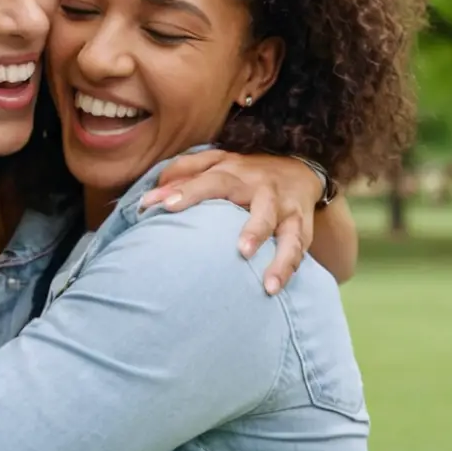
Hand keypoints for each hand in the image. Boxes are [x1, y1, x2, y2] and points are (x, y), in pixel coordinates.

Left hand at [143, 150, 323, 294]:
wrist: (300, 168)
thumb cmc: (246, 173)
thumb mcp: (216, 163)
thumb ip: (183, 172)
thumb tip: (151, 194)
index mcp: (234, 173)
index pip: (208, 180)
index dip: (186, 191)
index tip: (162, 206)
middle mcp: (259, 187)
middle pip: (250, 200)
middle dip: (243, 221)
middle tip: (233, 245)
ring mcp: (281, 207)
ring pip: (277, 223)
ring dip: (265, 242)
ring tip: (251, 264)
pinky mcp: (300, 226)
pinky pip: (296, 247)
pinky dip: (287, 266)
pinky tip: (273, 288)